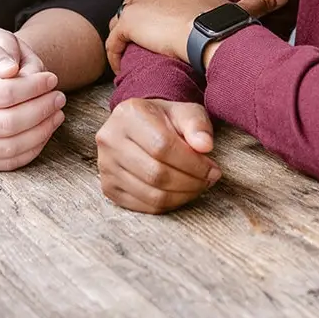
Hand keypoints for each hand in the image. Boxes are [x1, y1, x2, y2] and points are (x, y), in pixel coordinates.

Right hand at [0, 28, 66, 170]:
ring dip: (42, 131)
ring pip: (10, 147)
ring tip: (57, 113)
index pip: (3, 93)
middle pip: (8, 123)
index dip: (33, 87)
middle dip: (41, 109)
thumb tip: (12, 69)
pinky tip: (44, 131)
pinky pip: (6, 162)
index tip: (51, 78)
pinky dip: (32, 149)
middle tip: (59, 97)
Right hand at [96, 98, 219, 213]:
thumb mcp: (184, 112)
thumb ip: (197, 125)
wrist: (141, 125)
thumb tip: (205, 146)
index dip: (192, 163)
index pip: (163, 146)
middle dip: (190, 182)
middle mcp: (110, 139)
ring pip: (150, 194)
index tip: (212, 169)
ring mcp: (105, 165)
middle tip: (208, 180)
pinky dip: (167, 204)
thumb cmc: (165, 119)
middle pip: (156, 173)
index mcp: (128, 114)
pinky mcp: (108, 186)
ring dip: (181, 196)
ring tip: (197, 186)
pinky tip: (180, 193)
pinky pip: (142, 206)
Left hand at [105, 0, 288, 74]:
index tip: (162, 21)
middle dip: (139, 19)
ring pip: (122, 18)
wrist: (209, 35)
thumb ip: (258, 0)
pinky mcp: (129, 21)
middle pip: (137, 1)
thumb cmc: (224, 23)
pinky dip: (115, 53)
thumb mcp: (240, 8)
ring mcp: (139, 2)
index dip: (157, 1)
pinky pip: (114, 39)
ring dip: (124, 35)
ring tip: (131, 55)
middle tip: (144, 42)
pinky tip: (121, 67)